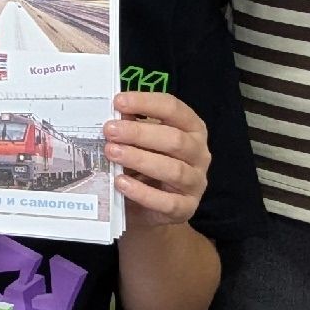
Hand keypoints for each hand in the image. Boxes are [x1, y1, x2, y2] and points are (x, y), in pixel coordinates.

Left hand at [106, 90, 209, 230]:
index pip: (173, 109)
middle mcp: (199, 154)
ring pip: (173, 170)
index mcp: (192, 128)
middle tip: (110, 131)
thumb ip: (130, 125)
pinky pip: (167, 202)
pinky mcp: (186, 208)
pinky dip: (142, 192)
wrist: (149, 206)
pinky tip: (121, 183)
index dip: (146, 103)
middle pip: (175, 139)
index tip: (118, 102)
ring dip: (139, 159)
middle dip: (139, 133)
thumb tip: (114, 113)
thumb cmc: (145, 164)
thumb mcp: (139, 141)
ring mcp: (196, 182)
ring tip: (112, 153)